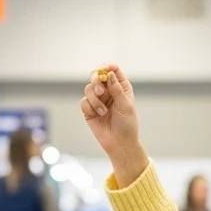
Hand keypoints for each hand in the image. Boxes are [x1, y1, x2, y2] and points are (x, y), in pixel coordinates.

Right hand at [80, 63, 146, 182]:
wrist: (119, 143)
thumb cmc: (127, 124)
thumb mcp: (125, 105)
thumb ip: (116, 88)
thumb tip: (109, 73)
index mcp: (121, 87)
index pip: (112, 70)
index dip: (107, 67)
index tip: (103, 69)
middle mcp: (108, 91)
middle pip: (96, 75)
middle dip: (96, 80)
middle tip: (100, 90)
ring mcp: (98, 100)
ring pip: (88, 88)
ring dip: (95, 99)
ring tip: (103, 111)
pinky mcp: (89, 109)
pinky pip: (84, 102)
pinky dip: (90, 108)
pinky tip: (98, 116)